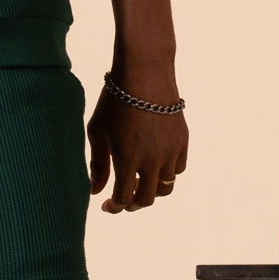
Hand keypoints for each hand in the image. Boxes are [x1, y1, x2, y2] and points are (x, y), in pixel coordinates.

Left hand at [86, 76, 188, 211]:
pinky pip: (178, 168)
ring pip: (166, 186)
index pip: (124, 199)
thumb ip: (98, 164)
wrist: (145, 72)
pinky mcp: (182, 141)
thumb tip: (95, 191)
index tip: (107, 205)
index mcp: (128, 159)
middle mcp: (152, 160)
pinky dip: (166, 173)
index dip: (114, 207)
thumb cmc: (115, 100)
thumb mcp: (98, 132)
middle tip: (123, 201)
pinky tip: (154, 166)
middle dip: (133, 205)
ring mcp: (170, 151)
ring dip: (151, 190)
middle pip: (146, 199)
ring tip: (140, 183)